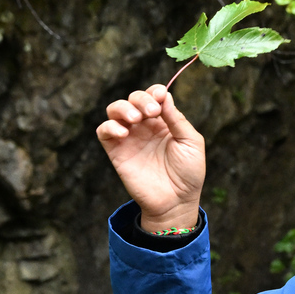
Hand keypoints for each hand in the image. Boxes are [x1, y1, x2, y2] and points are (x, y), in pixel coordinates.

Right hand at [96, 84, 204, 230]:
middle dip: (140, 99)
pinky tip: (124, 132)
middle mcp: (145, 126)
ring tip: (135, 119)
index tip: (160, 95)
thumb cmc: (188, 173)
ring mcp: (130, 137)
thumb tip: (165, 96)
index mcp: (165, 122)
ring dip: (123, 108)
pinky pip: (104, 131)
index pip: (154, 97)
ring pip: (115, 110)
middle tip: (151, 112)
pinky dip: (110, 126)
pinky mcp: (116, 151)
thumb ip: (177, 120)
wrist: (176, 201)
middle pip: (134, 99)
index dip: (155, 92)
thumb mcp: (191, 143)